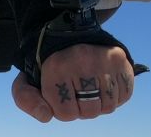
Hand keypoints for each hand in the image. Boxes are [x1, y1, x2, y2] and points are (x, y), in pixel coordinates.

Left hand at [11, 44, 133, 121]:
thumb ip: (27, 99)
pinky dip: (114, 95)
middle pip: (90, 112)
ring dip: (99, 102)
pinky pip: (124, 96)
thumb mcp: (28, 79)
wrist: (69, 35)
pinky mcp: (121, 60)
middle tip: (76, 90)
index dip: (62, 109)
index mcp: (56, 66)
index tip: (60, 93)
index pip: (66, 113)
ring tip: (90, 86)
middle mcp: (82, 60)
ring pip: (108, 106)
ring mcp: (104, 59)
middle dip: (82, 107)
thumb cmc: (50, 64)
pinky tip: (103, 82)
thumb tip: (45, 115)